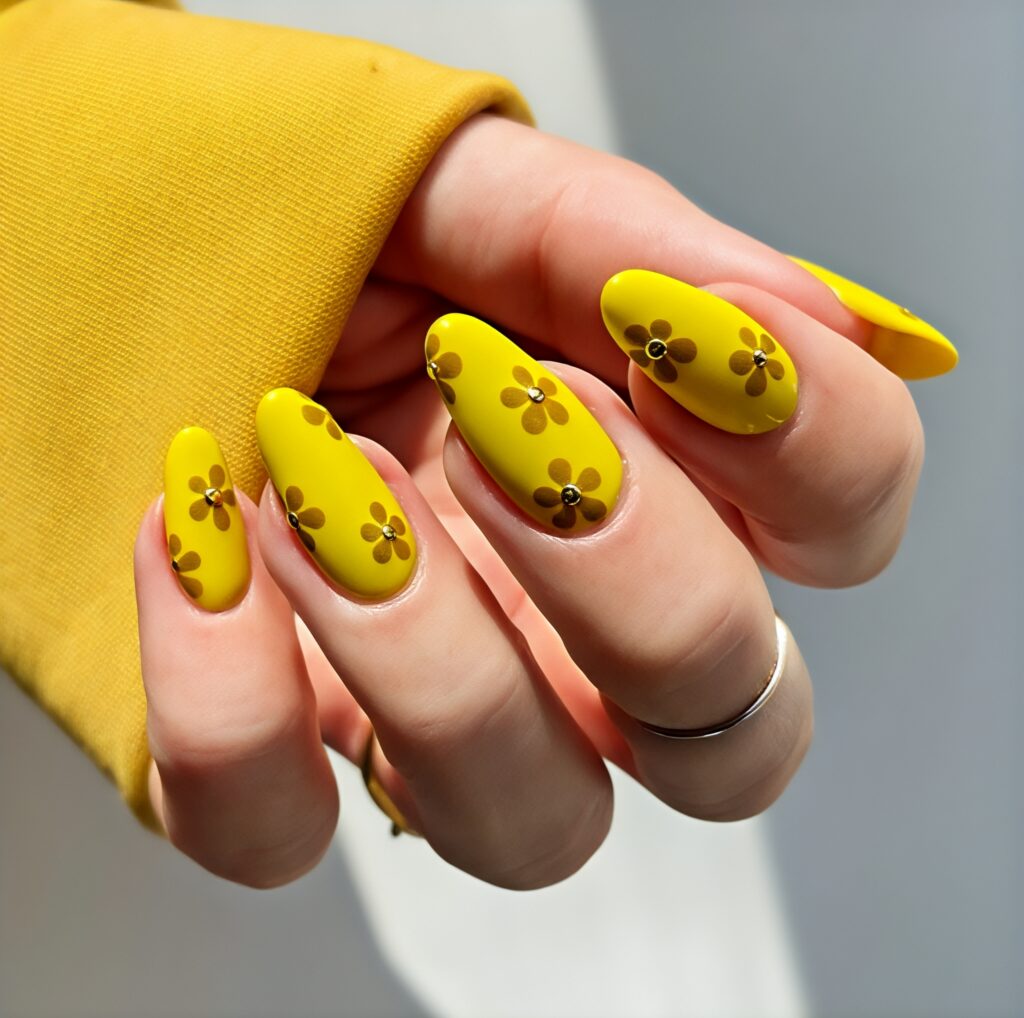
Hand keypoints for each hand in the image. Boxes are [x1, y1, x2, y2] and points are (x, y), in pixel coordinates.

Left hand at [134, 115, 925, 887]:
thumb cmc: (322, 233)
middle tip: (497, 410)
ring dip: (433, 651)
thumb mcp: (472, 190)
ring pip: (532, 825)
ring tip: (319, 467)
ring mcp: (433, 719)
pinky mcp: (276, 761)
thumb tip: (793, 316)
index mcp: (660, 480)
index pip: (844, 520)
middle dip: (631, 574)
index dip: (813, 438)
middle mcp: (579, 634)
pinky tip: (200, 536)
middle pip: (734, 741)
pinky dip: (228, 704)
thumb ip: (620, 239)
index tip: (665, 324)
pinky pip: (276, 831)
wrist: (141, 258)